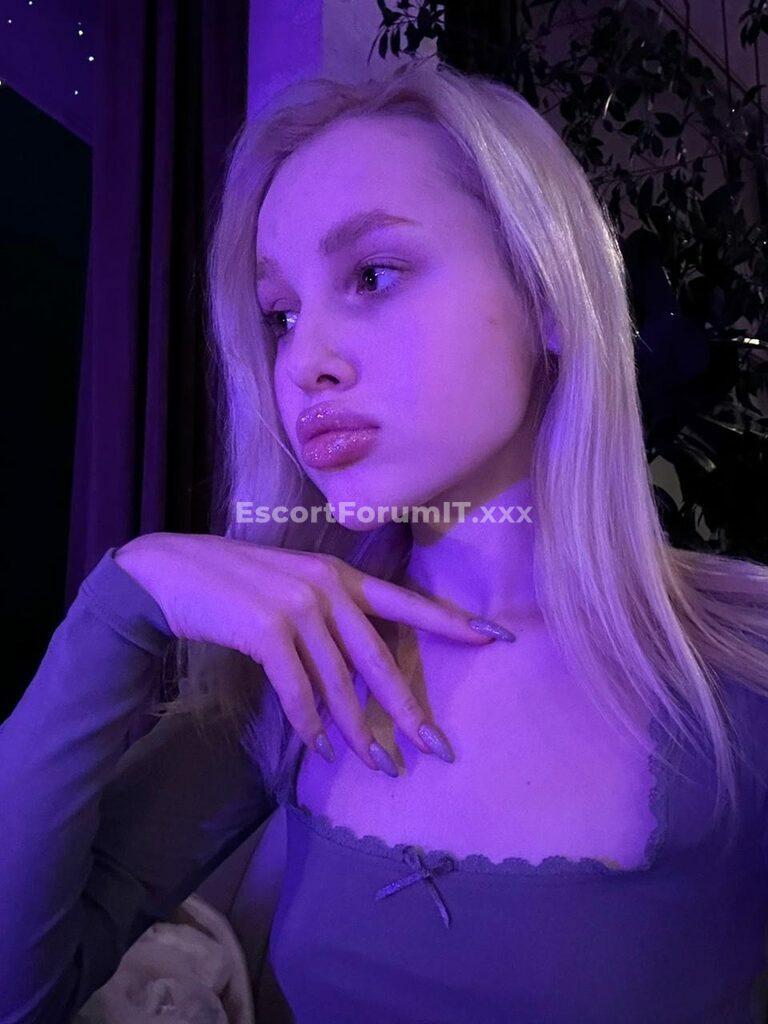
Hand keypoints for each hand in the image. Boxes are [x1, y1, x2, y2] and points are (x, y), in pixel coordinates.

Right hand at [114, 532, 496, 773]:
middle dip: (408, 709)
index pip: (407, 602)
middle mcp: (327, 586)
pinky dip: (311, 724)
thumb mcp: (291, 588)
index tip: (496, 638)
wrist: (172, 572)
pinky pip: (299, 690)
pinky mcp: (268, 629)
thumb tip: (357, 673)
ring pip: (341, 684)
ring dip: (359, 732)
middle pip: (380, 659)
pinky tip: (320, 748)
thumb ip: (329, 616)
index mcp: (340, 574)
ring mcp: (298, 605)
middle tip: (435, 749)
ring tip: (379, 766)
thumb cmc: (234, 585)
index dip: (452, 621)